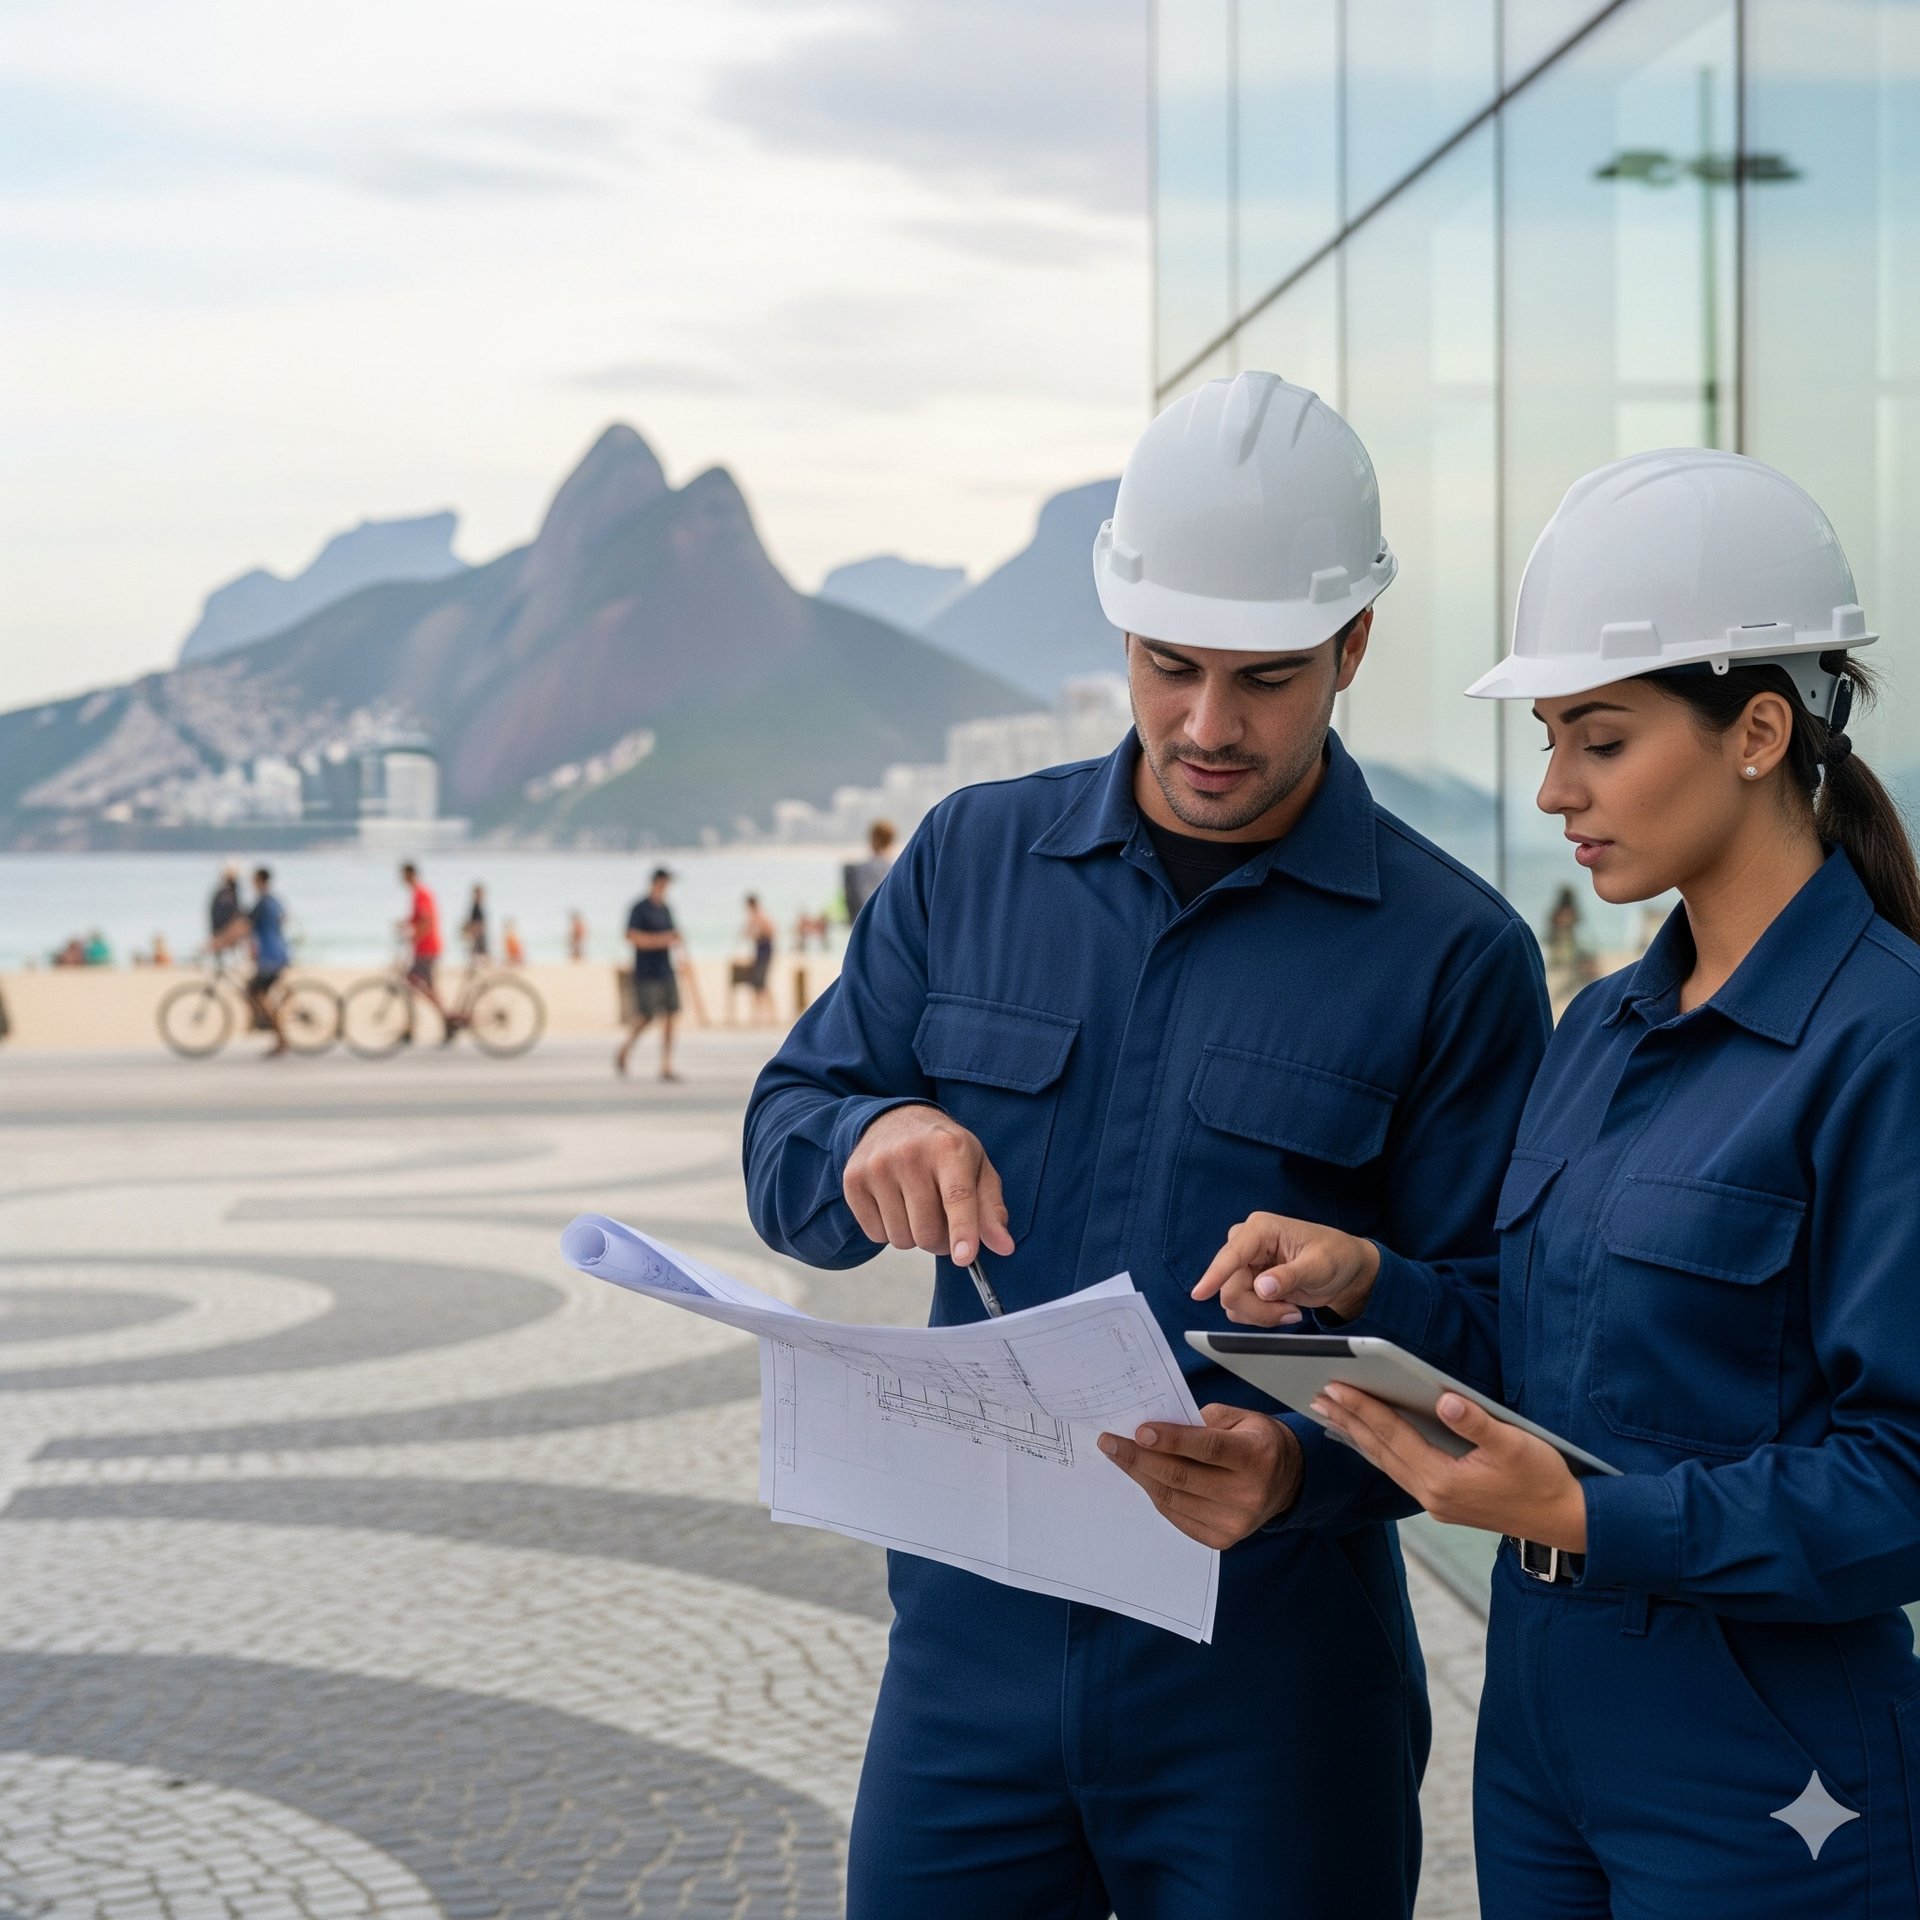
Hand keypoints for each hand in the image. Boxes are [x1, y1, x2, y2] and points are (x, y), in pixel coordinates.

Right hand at [843, 1104, 1013, 1266]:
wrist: (894, 1119)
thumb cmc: (945, 1151)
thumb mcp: (977, 1169)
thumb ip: (991, 1209)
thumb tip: (1004, 1247)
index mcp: (949, 1148)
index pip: (957, 1196)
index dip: (962, 1230)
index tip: (965, 1258)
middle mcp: (910, 1154)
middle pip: (926, 1230)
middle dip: (940, 1241)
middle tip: (943, 1223)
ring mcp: (877, 1166)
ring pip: (900, 1239)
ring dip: (914, 1236)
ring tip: (917, 1208)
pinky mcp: (853, 1180)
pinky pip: (875, 1235)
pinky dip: (889, 1231)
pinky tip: (895, 1204)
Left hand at [1097, 1405, 1303, 1549]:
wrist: (1286, 1480)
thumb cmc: (1257, 1443)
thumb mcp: (1240, 1418)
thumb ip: (1202, 1420)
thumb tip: (1157, 1428)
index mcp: (1256, 1457)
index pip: (1208, 1448)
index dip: (1171, 1440)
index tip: (1139, 1431)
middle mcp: (1248, 1494)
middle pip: (1183, 1476)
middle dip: (1140, 1458)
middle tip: (1110, 1442)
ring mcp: (1235, 1522)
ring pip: (1174, 1498)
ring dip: (1141, 1476)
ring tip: (1118, 1456)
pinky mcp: (1222, 1539)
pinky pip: (1177, 1515)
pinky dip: (1156, 1494)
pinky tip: (1142, 1477)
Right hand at [1191, 1213, 1380, 1325]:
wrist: (1348, 1272)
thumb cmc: (1337, 1257)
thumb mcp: (1319, 1265)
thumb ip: (1289, 1276)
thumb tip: (1261, 1287)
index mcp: (1262, 1229)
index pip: (1232, 1254)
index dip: (1215, 1275)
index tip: (1199, 1293)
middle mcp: (1248, 1245)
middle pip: (1230, 1285)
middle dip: (1257, 1307)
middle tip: (1289, 1313)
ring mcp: (1247, 1265)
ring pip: (1232, 1300)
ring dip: (1261, 1314)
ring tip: (1290, 1309)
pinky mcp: (1250, 1283)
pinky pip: (1240, 1307)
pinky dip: (1261, 1316)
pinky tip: (1284, 1309)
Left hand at [1313, 1385, 1586, 1550]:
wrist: (1567, 1523)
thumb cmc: (1545, 1479)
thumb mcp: (1515, 1444)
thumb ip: (1477, 1422)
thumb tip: (1446, 1399)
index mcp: (1444, 1480)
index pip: (1393, 1436)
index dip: (1363, 1408)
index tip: (1335, 1386)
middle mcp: (1432, 1495)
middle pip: (1381, 1451)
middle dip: (1349, 1420)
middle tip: (1319, 1394)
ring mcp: (1436, 1503)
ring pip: (1386, 1464)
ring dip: (1358, 1437)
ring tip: (1332, 1413)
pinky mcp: (1444, 1504)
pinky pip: (1399, 1473)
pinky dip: (1379, 1453)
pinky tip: (1368, 1441)